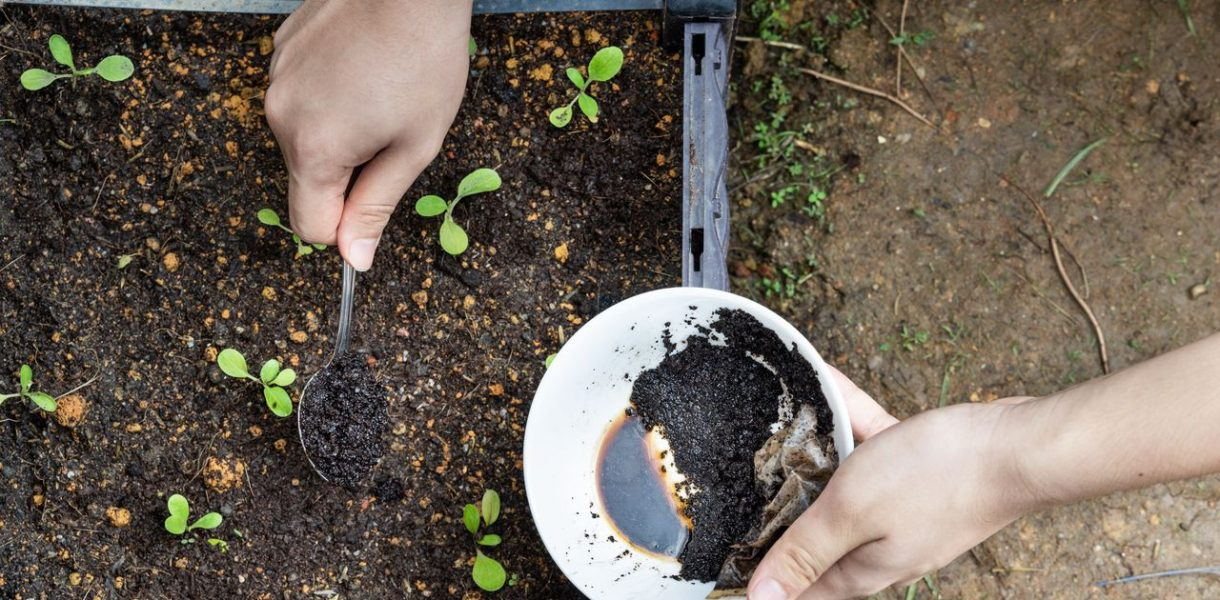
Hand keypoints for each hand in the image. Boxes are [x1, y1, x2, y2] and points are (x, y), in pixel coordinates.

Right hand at [266, 0, 472, 269]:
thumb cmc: (424, 61)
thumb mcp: (414, 146)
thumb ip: (377, 205)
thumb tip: (353, 258)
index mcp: (314, 149)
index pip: (309, 226)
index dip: (345, 224)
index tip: (374, 199)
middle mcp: (280, 116)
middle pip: (306, 178)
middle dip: (346, 171)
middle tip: (389, 132)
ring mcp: (276, 78)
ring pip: (303, 134)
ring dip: (337, 130)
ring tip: (378, 91)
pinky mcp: (281, 49)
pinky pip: (301, 95)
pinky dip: (328, 93)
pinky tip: (360, 66)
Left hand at [749, 374, 1037, 599]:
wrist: (1019, 446)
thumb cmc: (938, 478)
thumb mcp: (853, 512)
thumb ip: (806, 552)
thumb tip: (762, 599)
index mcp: (862, 568)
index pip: (802, 586)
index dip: (767, 573)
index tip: (733, 549)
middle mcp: (882, 544)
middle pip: (818, 532)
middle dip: (783, 506)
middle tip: (749, 478)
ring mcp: (904, 508)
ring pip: (844, 482)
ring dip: (815, 452)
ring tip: (782, 422)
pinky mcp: (920, 473)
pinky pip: (871, 443)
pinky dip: (850, 419)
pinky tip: (830, 384)